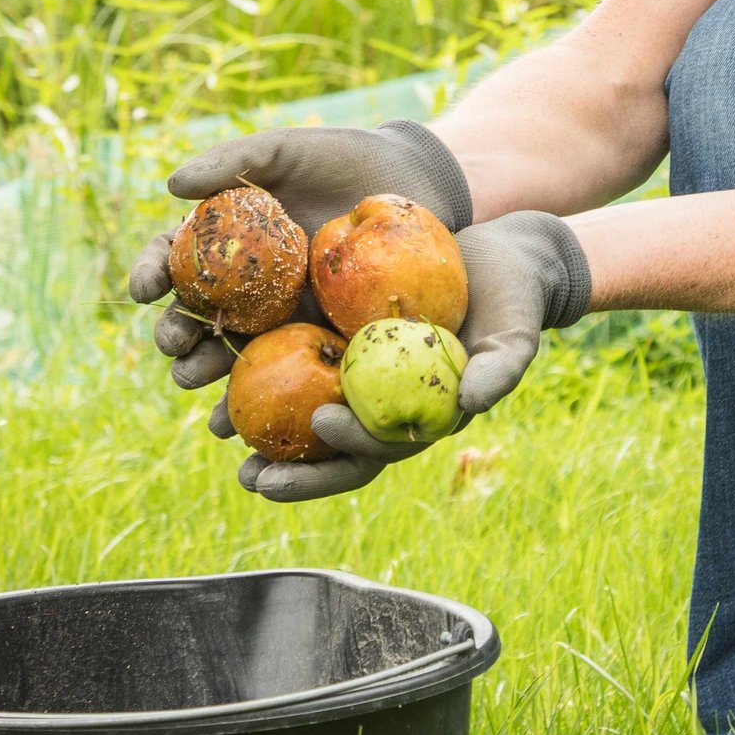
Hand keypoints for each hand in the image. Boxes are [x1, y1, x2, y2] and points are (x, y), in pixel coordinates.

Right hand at [126, 120, 472, 389]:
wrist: (410, 182)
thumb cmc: (340, 158)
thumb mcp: (285, 151)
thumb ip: (231, 161)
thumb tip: (171, 185)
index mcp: (224, 239)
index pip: (173, 259)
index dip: (151, 273)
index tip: (143, 289)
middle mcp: (246, 283)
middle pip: (196, 315)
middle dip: (176, 335)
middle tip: (171, 345)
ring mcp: (282, 313)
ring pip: (233, 351)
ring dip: (206, 372)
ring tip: (192, 381)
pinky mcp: (322, 335)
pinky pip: (290, 370)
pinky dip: (265, 392)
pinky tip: (246, 410)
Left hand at [241, 210, 593, 501]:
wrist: (500, 257)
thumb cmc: (513, 299)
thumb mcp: (515, 332)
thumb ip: (500, 368)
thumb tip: (472, 403)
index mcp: (419, 417)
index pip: (381, 451)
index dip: (350, 449)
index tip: (321, 425)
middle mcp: (382, 404)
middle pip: (332, 450)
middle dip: (293, 472)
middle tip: (251, 476)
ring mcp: (358, 376)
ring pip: (302, 414)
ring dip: (263, 431)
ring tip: (218, 434)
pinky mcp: (338, 338)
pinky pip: (292, 358)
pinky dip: (259, 368)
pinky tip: (222, 362)